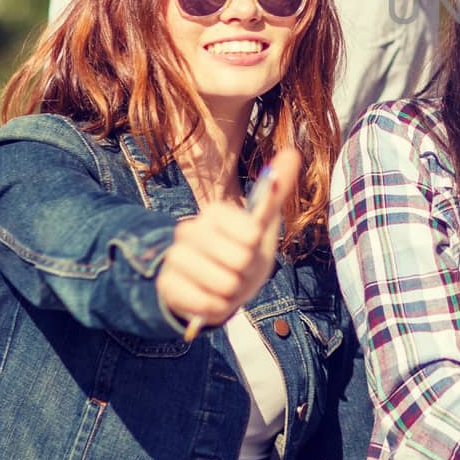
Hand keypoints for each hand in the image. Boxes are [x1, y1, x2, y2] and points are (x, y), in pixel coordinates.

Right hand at [157, 149, 297, 328]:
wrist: (215, 285)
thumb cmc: (243, 251)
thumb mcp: (262, 223)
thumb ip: (276, 190)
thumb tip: (293, 151)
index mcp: (214, 212)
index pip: (250, 233)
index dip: (254, 245)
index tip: (248, 244)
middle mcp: (188, 230)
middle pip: (240, 260)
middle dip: (246, 272)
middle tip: (237, 268)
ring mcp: (174, 258)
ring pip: (225, 284)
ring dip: (233, 291)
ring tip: (225, 283)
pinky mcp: (166, 286)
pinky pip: (208, 304)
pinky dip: (218, 307)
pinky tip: (211, 298)